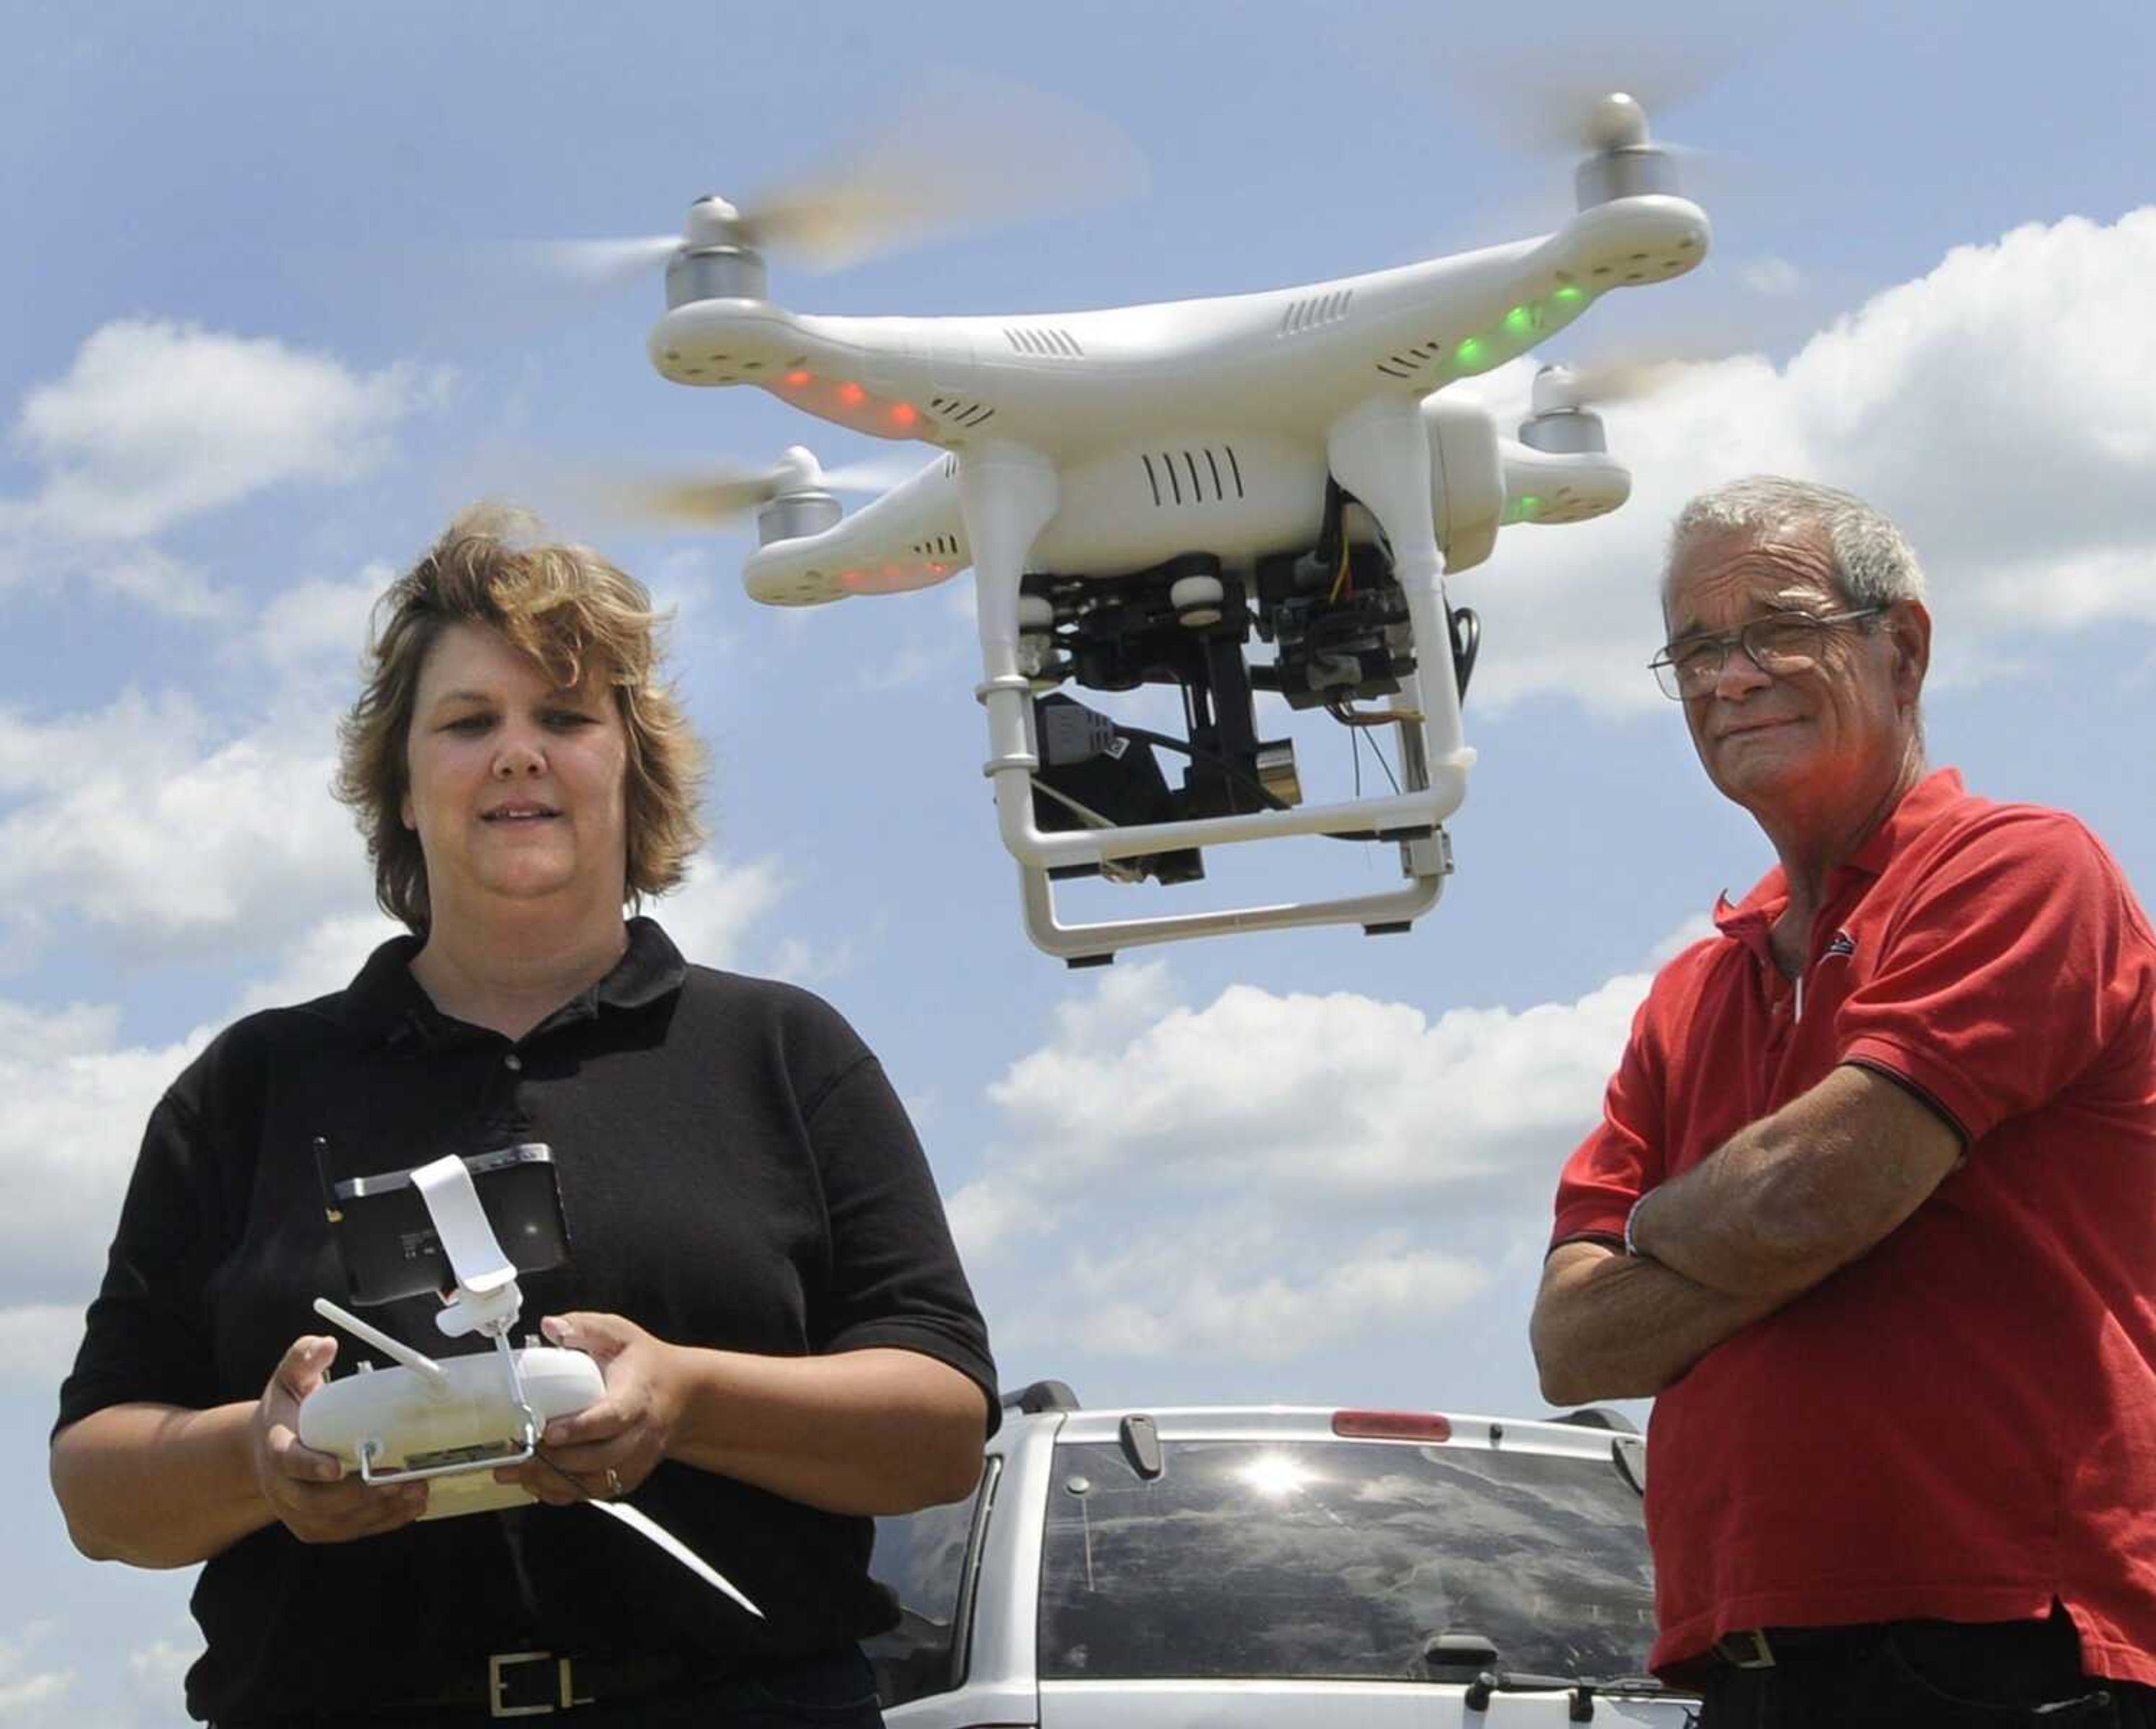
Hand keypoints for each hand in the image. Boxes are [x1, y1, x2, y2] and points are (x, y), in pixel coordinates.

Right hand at [252, 1335, 427, 1541]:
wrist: (267, 1449)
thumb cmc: (287, 1412)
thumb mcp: (288, 1378)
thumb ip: (302, 1357)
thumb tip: (325, 1344)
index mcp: (276, 1448)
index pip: (289, 1460)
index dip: (311, 1466)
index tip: (337, 1467)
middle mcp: (283, 1486)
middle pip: (316, 1501)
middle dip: (359, 1494)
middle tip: (398, 1479)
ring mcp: (298, 1510)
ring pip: (335, 1521)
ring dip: (377, 1511)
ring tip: (415, 1490)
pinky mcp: (316, 1525)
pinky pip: (348, 1531)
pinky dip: (381, 1522)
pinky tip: (409, 1506)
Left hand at [497, 1313, 682, 1505]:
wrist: (682, 1395)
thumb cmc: (646, 1364)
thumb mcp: (620, 1335)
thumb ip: (585, 1327)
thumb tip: (550, 1326)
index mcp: (638, 1397)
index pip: (612, 1417)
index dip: (580, 1428)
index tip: (549, 1430)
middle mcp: (641, 1434)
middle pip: (600, 1458)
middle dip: (556, 1461)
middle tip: (519, 1454)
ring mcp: (636, 1460)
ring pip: (595, 1482)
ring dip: (554, 1481)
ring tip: (518, 1471)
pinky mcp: (628, 1477)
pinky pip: (594, 1493)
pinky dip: (564, 1493)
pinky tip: (537, 1483)